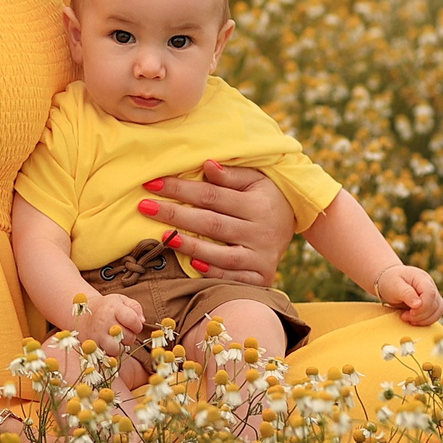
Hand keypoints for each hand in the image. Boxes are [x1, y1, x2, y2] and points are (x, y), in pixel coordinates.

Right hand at [85, 293, 148, 361]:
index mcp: (113, 308)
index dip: (137, 325)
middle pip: (127, 337)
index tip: (134, 325)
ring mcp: (97, 335)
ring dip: (120, 347)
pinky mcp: (92, 345)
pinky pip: (106, 356)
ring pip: (116, 349)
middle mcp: (104, 321)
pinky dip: (111, 354)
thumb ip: (135, 307)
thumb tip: (142, 321)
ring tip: (117, 340)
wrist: (81, 313)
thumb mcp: (121, 300)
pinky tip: (109, 345)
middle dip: (130, 336)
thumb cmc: (106, 307)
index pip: (132, 320)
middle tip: (123, 332)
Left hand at [137, 163, 291, 285]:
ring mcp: (262, 256)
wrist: (299, 223)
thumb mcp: (255, 180)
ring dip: (191, 245)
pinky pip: (234, 278)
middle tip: (144, 207)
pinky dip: (214, 273)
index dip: (180, 188)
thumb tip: (207, 164)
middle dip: (175, 214)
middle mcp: (262, 231)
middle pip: (211, 223)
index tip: (152, 183)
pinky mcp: (262, 276)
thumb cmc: (265, 196)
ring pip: (222, 254)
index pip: (211, 195)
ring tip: (164, 236)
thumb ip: (231, 175)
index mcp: (258, 204)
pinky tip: (193, 264)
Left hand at [373, 264, 442, 326]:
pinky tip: (413, 320)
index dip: (423, 306)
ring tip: (408, 319)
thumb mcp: (394, 285)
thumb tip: (418, 305)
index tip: (411, 312)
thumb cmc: (390, 281)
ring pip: (438, 311)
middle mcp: (430, 286)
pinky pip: (435, 315)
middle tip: (404, 316)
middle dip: (420, 315)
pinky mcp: (431, 303)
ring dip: (424, 319)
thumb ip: (406, 293)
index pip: (430, 293)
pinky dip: (425, 320)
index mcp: (421, 278)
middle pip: (435, 304)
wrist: (388, 280)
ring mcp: (432, 295)